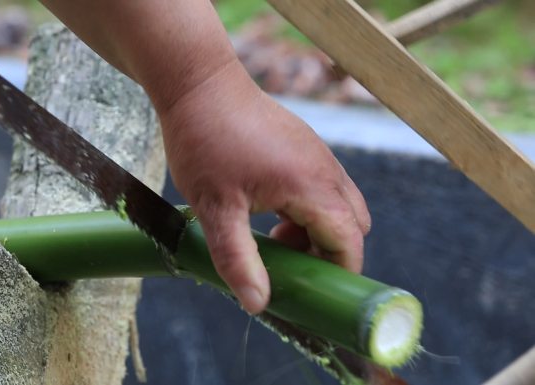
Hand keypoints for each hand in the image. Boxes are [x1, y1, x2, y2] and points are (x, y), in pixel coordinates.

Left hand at [160, 61, 370, 313]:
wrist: (199, 84)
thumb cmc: (205, 142)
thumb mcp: (216, 208)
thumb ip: (238, 259)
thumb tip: (258, 304)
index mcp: (311, 185)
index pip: (348, 241)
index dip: (339, 273)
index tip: (316, 294)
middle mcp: (325, 168)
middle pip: (352, 225)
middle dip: (327, 252)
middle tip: (285, 263)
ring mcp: (316, 153)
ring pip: (338, 205)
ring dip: (314, 230)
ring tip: (269, 236)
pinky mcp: (303, 146)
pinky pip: (321, 186)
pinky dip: (306, 209)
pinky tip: (265, 209)